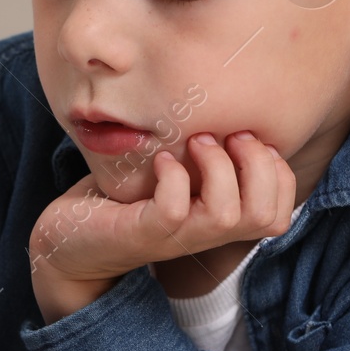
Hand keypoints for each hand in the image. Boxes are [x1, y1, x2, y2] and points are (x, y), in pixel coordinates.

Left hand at [30, 130, 295, 321]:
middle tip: (227, 136)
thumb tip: (234, 111)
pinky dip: (173, 177)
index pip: (280, 214)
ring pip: (227, 216)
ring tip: (194, 142)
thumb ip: (206, 157)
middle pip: (266, 217)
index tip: (249, 139)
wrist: (69, 240)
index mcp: (219, 222)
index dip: (279, 173)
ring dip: (218, 168)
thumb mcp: (176, 175)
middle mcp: (204, 235)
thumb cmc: (124, 200)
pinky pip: (173, 210)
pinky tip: (161, 159)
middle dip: (259, 166)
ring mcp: (174, 237)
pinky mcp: (141, 233)